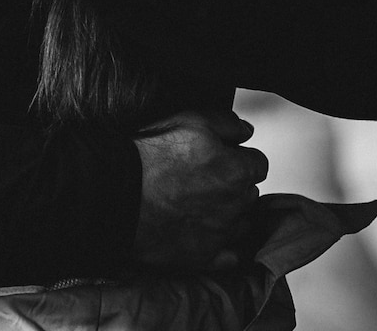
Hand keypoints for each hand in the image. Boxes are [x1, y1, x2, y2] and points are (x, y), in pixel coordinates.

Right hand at [133, 110, 267, 271]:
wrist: (118, 193)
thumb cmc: (151, 154)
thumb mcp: (190, 119)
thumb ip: (226, 123)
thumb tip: (246, 131)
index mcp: (236, 170)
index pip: (258, 163)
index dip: (240, 156)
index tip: (224, 155)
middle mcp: (235, 205)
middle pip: (250, 193)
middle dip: (236, 184)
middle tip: (207, 176)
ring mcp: (221, 235)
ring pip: (241, 223)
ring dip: (231, 213)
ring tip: (202, 203)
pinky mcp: (203, 258)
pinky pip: (230, 256)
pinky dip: (225, 246)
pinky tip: (210, 234)